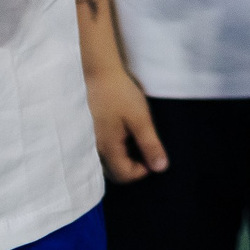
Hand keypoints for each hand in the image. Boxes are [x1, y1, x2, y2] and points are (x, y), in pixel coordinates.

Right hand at [86, 65, 167, 182]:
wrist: (98, 73)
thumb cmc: (120, 94)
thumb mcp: (140, 119)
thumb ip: (150, 145)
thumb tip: (161, 168)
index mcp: (107, 149)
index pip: (125, 175)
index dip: (143, 170)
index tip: (153, 153)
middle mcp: (95, 150)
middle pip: (115, 172)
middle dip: (133, 165)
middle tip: (145, 146)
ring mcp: (90, 142)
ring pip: (109, 162)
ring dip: (125, 156)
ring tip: (136, 137)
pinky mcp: (89, 133)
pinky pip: (103, 150)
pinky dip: (116, 148)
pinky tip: (124, 131)